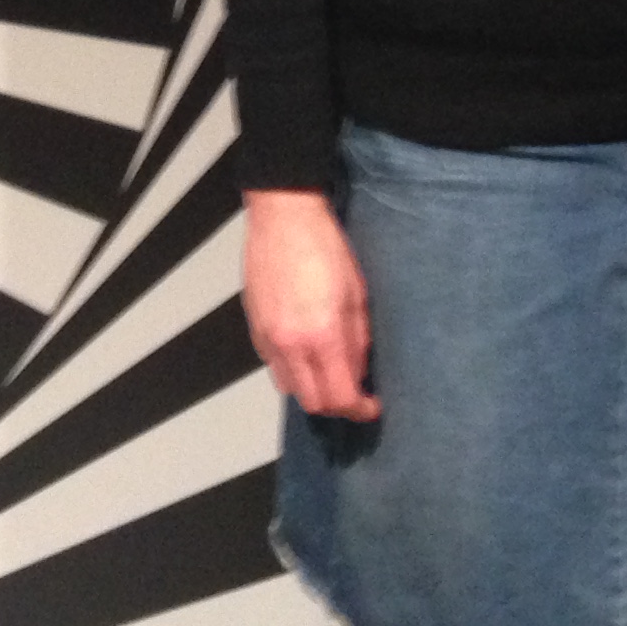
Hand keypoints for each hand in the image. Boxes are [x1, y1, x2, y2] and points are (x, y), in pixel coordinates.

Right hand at [241, 187, 378, 419]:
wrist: (284, 217)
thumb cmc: (324, 246)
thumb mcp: (357, 293)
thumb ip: (358, 339)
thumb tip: (359, 371)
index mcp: (322, 334)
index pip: (340, 397)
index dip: (360, 409)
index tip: (372, 405)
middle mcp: (290, 344)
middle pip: (313, 403)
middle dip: (337, 404)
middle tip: (355, 392)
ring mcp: (268, 338)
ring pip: (290, 388)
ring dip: (312, 388)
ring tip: (329, 370)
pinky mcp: (254, 328)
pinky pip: (273, 366)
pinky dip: (292, 369)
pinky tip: (306, 349)